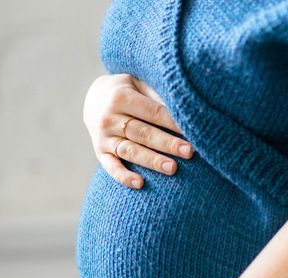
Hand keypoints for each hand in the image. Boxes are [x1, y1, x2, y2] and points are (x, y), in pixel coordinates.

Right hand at [82, 73, 194, 188]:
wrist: (94, 99)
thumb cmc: (127, 91)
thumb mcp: (139, 84)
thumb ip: (157, 95)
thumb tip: (183, 111)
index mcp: (121, 97)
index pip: (153, 112)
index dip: (173, 122)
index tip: (193, 131)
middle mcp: (109, 118)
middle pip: (143, 133)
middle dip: (168, 143)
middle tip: (189, 151)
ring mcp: (103, 138)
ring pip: (131, 151)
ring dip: (152, 161)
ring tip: (173, 168)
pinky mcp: (100, 153)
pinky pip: (111, 167)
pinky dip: (124, 177)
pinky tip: (140, 184)